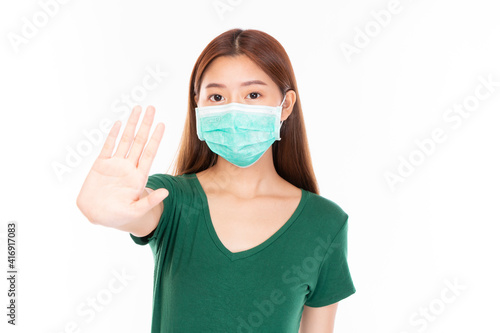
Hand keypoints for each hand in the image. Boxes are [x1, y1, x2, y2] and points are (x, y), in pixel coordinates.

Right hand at [76, 105, 168, 227]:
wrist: (97, 216)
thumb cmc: (118, 216)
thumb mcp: (136, 211)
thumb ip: (150, 201)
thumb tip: (166, 192)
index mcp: (139, 176)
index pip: (149, 153)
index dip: (155, 139)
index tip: (162, 125)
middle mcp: (129, 167)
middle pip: (139, 141)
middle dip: (145, 125)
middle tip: (151, 108)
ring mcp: (115, 164)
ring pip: (125, 140)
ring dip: (131, 124)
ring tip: (137, 109)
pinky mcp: (101, 165)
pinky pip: (107, 146)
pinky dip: (113, 134)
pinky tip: (119, 123)